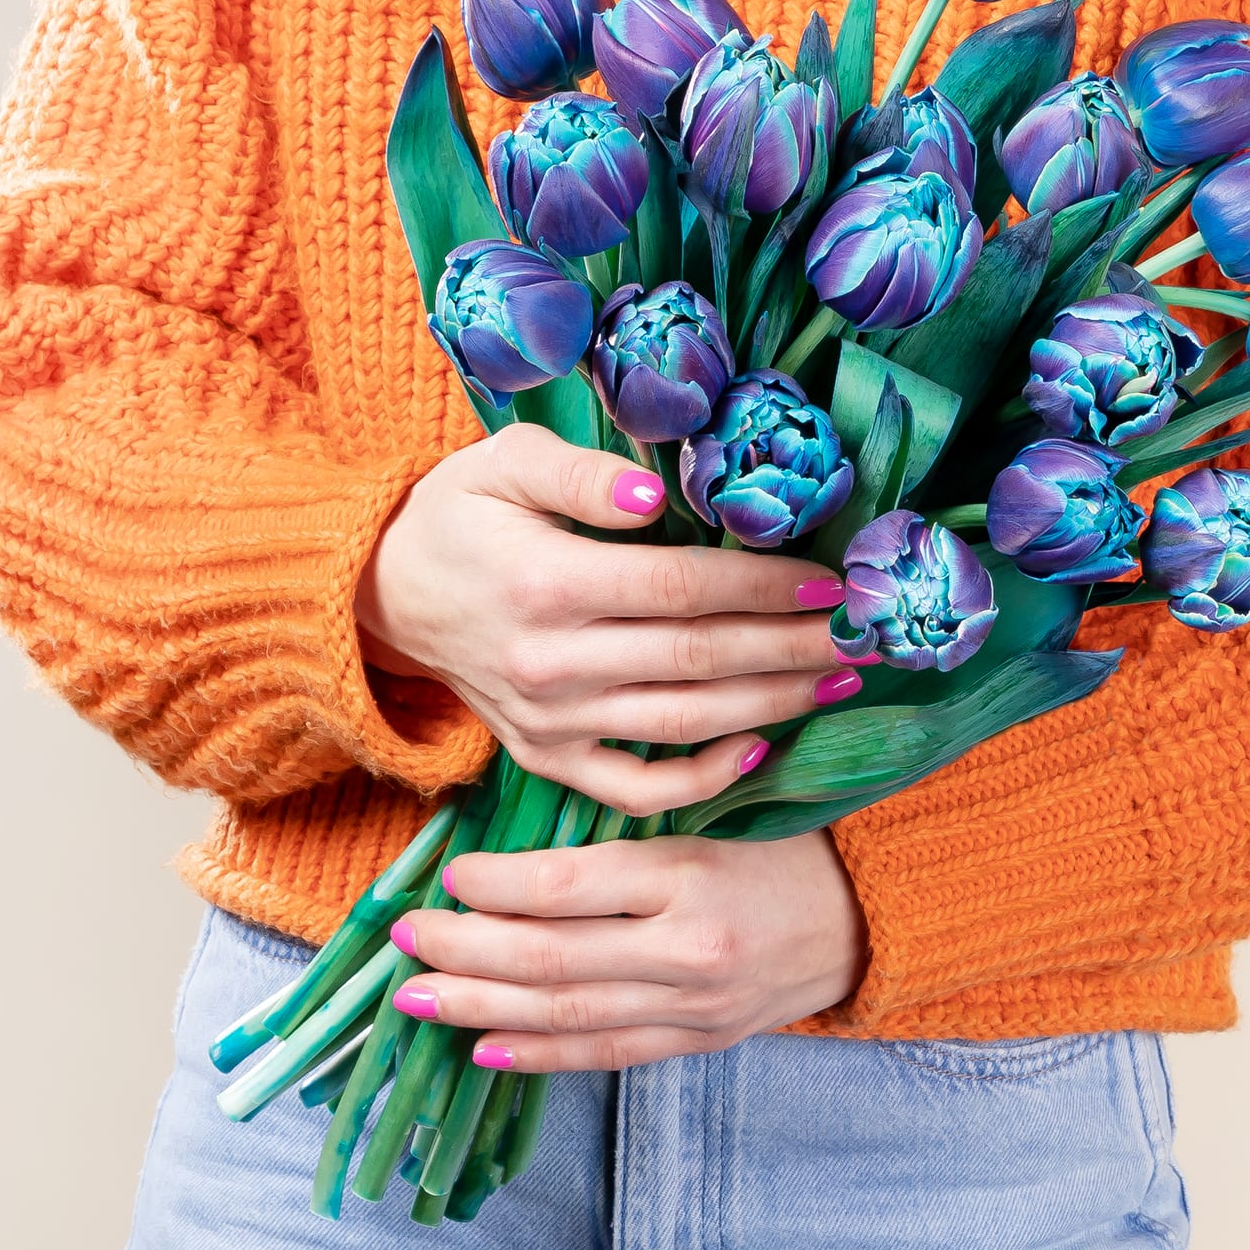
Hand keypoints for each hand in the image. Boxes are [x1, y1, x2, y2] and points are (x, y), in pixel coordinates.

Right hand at [355, 425, 863, 813]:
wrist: (385, 594)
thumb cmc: (458, 515)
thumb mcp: (503, 462)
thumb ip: (582, 473)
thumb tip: (655, 490)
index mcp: (547, 582)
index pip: (681, 588)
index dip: (763, 587)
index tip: (828, 582)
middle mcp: (552, 661)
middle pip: (699, 658)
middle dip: (792, 647)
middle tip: (863, 635)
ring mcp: (551, 720)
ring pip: (685, 722)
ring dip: (773, 704)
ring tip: (839, 680)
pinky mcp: (547, 757)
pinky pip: (637, 787)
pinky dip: (703, 779)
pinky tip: (761, 749)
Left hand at [386, 829, 868, 1070]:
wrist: (867, 915)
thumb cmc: (784, 846)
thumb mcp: (713, 817)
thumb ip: (628, 839)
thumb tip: (522, 849)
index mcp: (689, 874)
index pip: (567, 887)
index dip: (495, 885)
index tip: (449, 871)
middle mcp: (688, 947)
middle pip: (551, 958)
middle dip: (465, 951)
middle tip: (407, 937)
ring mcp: (693, 1006)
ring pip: (567, 1014)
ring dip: (482, 1009)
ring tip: (419, 999)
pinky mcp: (699, 1042)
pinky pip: (606, 1053)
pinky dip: (540, 1053)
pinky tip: (485, 1049)